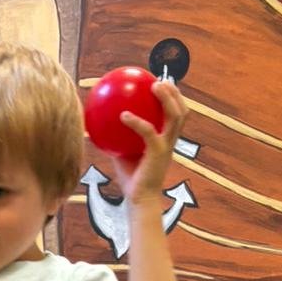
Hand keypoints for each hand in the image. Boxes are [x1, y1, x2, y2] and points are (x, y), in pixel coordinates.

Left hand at [113, 81, 188, 204]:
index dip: (173, 99)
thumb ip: (117, 139)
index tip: (162, 84)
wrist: (140, 200)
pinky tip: (123, 115)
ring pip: (175, 116)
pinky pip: (148, 132)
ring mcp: (167, 146)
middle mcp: (170, 141)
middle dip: (175, 94)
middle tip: (161, 80)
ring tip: (154, 86)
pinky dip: (136, 122)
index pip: (175, 116)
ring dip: (167, 99)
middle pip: (182, 111)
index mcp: (166, 141)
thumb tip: (99, 126)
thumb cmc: (131, 180)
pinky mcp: (158, 153)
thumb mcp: (122, 155)